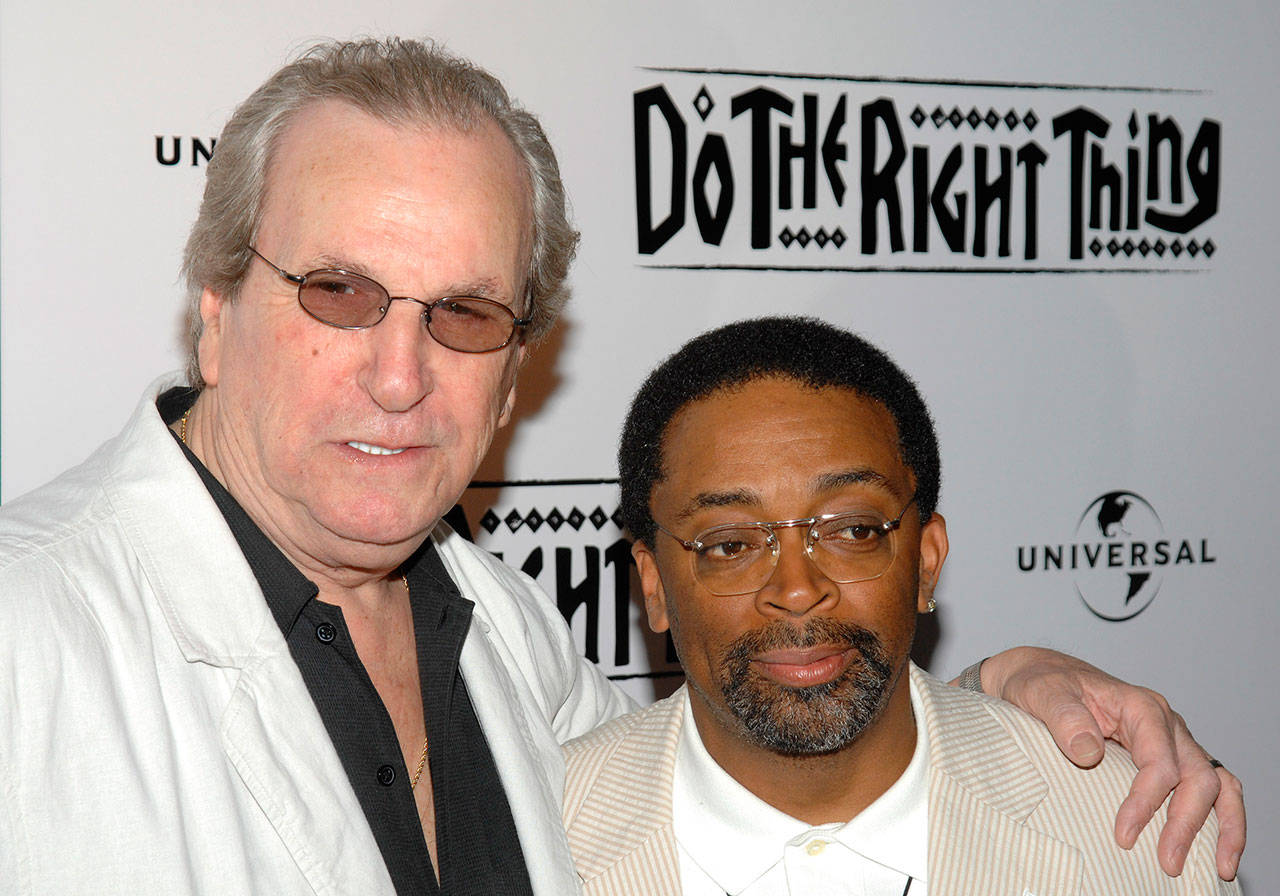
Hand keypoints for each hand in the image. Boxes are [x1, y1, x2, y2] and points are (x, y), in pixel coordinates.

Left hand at [975, 646, 1244, 879]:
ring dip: (1222, 827)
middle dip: (1185, 823)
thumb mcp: (1043, 694)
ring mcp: (1174, 742)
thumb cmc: (1045, 685)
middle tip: (1167, 864)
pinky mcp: (1173, 758)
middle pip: (1197, 776)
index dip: (1146, 800)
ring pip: (1217, 783)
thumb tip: (1088, 751)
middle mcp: (1167, 724)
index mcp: (1141, 706)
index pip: (1159, 761)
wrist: (1045, 677)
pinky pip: (1212, 788)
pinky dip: (1223, 819)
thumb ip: (1063, 718)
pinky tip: (1217, 852)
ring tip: (1219, 868)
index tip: (1124, 835)